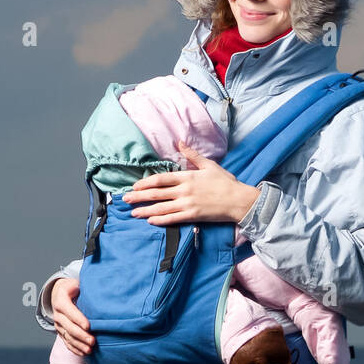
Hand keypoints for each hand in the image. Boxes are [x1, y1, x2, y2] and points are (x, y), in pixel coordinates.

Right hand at [50, 276, 93, 355]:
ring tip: (90, 350)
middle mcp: (57, 314)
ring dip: (79, 344)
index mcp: (61, 300)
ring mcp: (58, 325)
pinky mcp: (61, 332)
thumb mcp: (76, 283)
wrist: (59, 294)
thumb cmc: (72, 288)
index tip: (88, 326)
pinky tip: (84, 353)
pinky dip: (75, 349)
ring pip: (68, 337)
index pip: (69, 311)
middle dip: (81, 335)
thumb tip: (99, 290)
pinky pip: (67, 342)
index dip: (78, 319)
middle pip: (69, 327)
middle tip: (93, 341)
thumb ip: (84, 286)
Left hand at [122, 141, 260, 225]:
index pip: (161, 179)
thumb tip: (179, 142)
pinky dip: (160, 220)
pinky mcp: (193, 216)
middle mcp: (184, 190)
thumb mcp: (209, 165)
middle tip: (125, 199)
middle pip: (157, 194)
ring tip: (133, 212)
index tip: (135, 186)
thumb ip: (192, 155)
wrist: (238, 200)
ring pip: (162, 207)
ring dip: (146, 210)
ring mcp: (188, 204)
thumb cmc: (225, 182)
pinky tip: (150, 221)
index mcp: (187, 177)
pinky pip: (173, 219)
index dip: (146, 183)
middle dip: (139, 197)